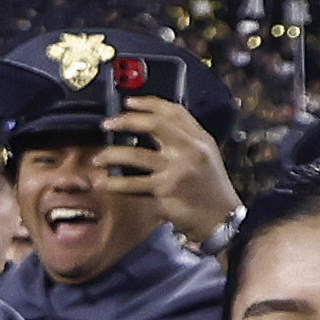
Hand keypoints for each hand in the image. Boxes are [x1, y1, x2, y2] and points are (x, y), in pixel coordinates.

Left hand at [96, 95, 241, 246]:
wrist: (221, 217)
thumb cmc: (210, 187)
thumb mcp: (205, 156)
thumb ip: (184, 140)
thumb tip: (152, 127)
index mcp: (199, 138)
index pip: (174, 111)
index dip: (149, 103)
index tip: (128, 102)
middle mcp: (189, 149)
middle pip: (154, 125)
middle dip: (126, 121)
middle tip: (106, 124)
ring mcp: (176, 169)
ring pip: (136, 155)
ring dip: (111, 155)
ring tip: (97, 158)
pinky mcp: (165, 190)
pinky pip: (132, 184)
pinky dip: (113, 183)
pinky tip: (101, 183)